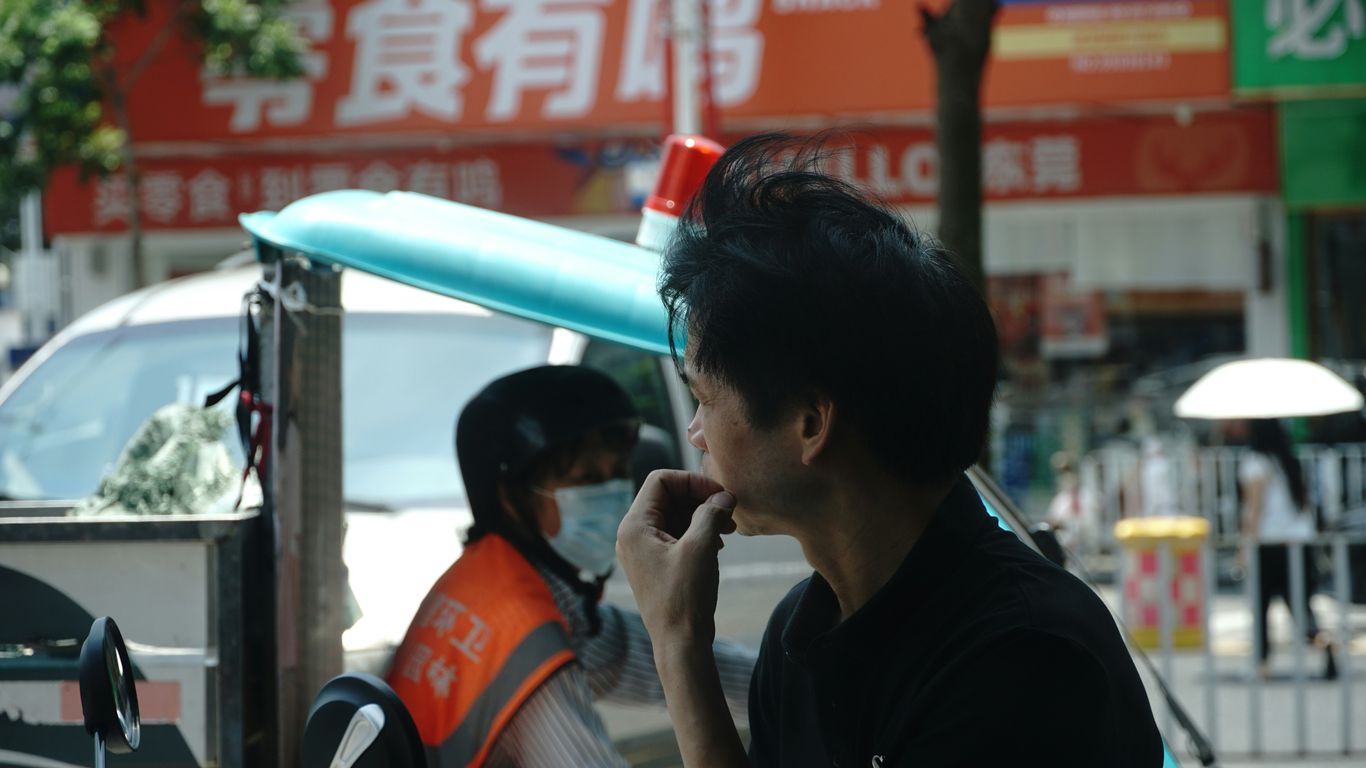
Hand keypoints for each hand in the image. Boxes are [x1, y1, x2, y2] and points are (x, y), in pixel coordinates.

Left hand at [616, 470, 735, 648]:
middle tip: (729, 513)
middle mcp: (632, 534)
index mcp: (634, 526)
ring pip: (674, 515)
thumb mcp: (702, 547)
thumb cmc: (686, 597)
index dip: (693, 481)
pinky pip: (675, 535)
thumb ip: (711, 513)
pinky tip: (717, 545)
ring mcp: (642, 550)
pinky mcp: (654, 563)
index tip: (720, 495)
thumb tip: (724, 496)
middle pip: (668, 497)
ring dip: (701, 516)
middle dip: (700, 500)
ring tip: (727, 531)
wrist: (680, 642)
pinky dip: (697, 533)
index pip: (661, 480)